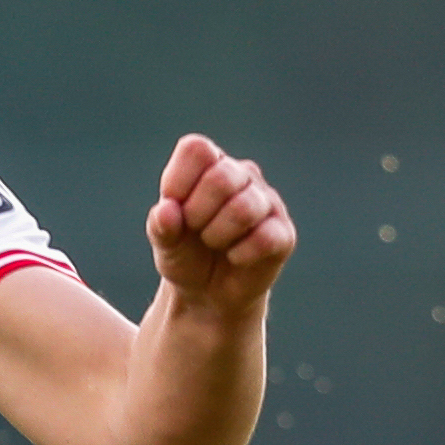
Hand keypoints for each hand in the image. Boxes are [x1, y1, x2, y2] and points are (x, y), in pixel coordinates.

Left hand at [142, 135, 294, 310]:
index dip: (179, 182)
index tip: (173, 210)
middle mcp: (242, 174)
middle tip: (195, 231)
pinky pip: (264, 238)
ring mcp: (266, 201)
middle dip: (197, 214)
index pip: (197, 150)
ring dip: (217, 236)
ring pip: (244, 208)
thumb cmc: (186, 255)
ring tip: (214, 244)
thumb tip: (166, 211)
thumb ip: (161, 225)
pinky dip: (240, 255)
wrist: (208, 294)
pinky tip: (234, 258)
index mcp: (209, 164)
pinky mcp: (283, 232)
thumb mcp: (165, 242)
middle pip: (221, 178)